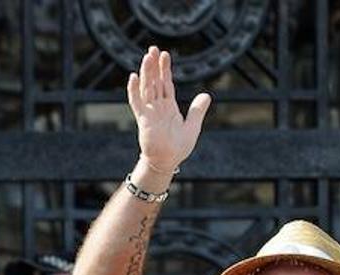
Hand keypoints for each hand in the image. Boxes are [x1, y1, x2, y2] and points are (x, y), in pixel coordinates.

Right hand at [128, 46, 211, 172]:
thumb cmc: (178, 147)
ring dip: (146, 73)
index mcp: (168, 107)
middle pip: (155, 81)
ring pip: (147, 88)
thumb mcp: (192, 126)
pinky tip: (133, 77)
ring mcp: (150, 112)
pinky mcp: (144, 120)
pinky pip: (137, 103)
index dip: (166, 69)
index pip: (166, 83)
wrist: (167, 162)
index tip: (165, 54)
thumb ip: (197, 110)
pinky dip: (134, 90)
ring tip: (147, 57)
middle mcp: (158, 107)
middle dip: (154, 65)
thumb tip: (206, 95)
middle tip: (152, 48)